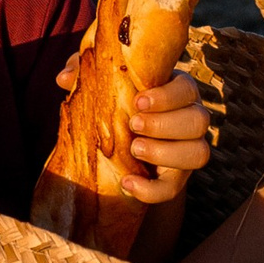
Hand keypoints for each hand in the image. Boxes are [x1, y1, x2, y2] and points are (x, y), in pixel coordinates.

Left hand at [58, 60, 210, 201]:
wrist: (123, 140)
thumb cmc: (117, 101)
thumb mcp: (103, 83)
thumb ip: (85, 72)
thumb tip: (63, 77)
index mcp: (177, 91)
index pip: (187, 89)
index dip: (167, 96)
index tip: (138, 101)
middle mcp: (191, 118)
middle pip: (199, 120)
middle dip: (165, 124)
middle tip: (133, 124)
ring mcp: (188, 149)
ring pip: (198, 153)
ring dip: (166, 153)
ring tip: (134, 149)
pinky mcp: (177, 177)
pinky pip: (175, 188)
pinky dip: (153, 190)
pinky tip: (127, 184)